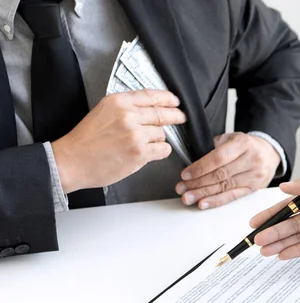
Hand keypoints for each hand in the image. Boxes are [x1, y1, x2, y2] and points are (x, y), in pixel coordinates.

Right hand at [52, 89, 185, 193]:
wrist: (71, 162)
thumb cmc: (84, 141)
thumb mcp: (102, 112)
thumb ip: (125, 109)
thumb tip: (149, 109)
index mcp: (118, 102)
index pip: (151, 96)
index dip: (167, 99)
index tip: (175, 101)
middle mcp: (128, 115)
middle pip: (162, 113)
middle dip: (176, 116)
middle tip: (181, 118)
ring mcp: (135, 134)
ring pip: (162, 134)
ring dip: (158, 139)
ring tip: (146, 145)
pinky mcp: (139, 152)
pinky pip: (162, 149)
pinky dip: (161, 151)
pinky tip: (152, 153)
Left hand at [176, 132, 280, 208]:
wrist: (269, 153)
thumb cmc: (247, 146)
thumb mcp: (232, 138)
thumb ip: (214, 147)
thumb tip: (193, 163)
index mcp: (243, 144)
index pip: (218, 158)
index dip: (200, 168)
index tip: (185, 175)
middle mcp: (251, 160)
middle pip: (220, 175)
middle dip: (197, 183)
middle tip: (182, 188)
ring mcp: (254, 176)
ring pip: (224, 187)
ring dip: (203, 194)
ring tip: (188, 197)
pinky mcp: (253, 188)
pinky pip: (232, 196)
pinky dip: (216, 201)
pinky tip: (204, 203)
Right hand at [250, 170, 299, 259]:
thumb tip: (284, 187)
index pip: (289, 205)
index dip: (271, 213)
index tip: (255, 222)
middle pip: (290, 222)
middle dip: (273, 231)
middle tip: (256, 240)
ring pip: (298, 235)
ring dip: (281, 242)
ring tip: (264, 250)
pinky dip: (297, 250)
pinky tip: (283, 255)